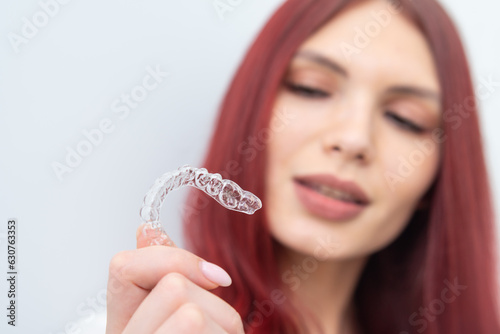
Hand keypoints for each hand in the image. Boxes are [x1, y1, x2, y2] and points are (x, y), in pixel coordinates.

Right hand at [105, 223, 243, 332]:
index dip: (174, 260)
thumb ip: (157, 275)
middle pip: (173, 287)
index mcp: (122, 326)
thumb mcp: (168, 318)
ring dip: (225, 330)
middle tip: (217, 332)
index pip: (124, 267)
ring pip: (195, 313)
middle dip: (212, 305)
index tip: (215, 277)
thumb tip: (146, 229)